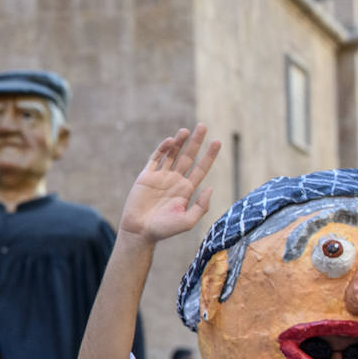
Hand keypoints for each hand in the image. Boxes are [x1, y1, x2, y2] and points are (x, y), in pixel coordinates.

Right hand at [118, 125, 219, 243]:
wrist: (140, 232)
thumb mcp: (188, 221)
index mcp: (186, 190)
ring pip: (172, 154)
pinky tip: (170, 141)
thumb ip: (201, 206)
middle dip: (196, 142)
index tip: (217, 141)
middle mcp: (175, 180)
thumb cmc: (164, 230)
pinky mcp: (146, 176)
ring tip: (186, 130)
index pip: (201, 168)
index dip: (209, 155)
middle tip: (203, 126)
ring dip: (179, 142)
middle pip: (188, 156)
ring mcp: (160, 177)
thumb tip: (210, 187)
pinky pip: (155, 159)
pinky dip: (162, 149)